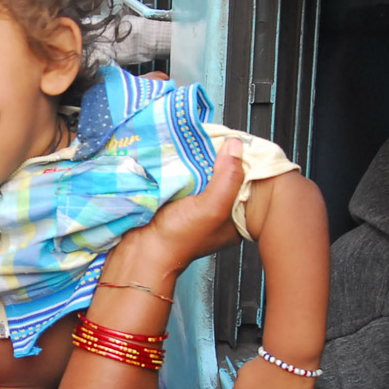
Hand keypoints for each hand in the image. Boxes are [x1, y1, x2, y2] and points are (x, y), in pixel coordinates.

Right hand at [119, 139, 245, 271]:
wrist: (142, 249)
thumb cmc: (179, 237)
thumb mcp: (212, 207)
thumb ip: (228, 178)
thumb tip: (235, 144)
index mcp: (234, 218)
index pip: (246, 182)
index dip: (242, 161)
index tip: (234, 141)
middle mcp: (217, 211)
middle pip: (225, 175)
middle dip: (219, 158)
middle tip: (212, 138)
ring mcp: (195, 205)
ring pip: (204, 173)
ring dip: (199, 159)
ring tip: (195, 141)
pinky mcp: (177, 199)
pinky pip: (185, 176)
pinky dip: (183, 165)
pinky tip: (181, 155)